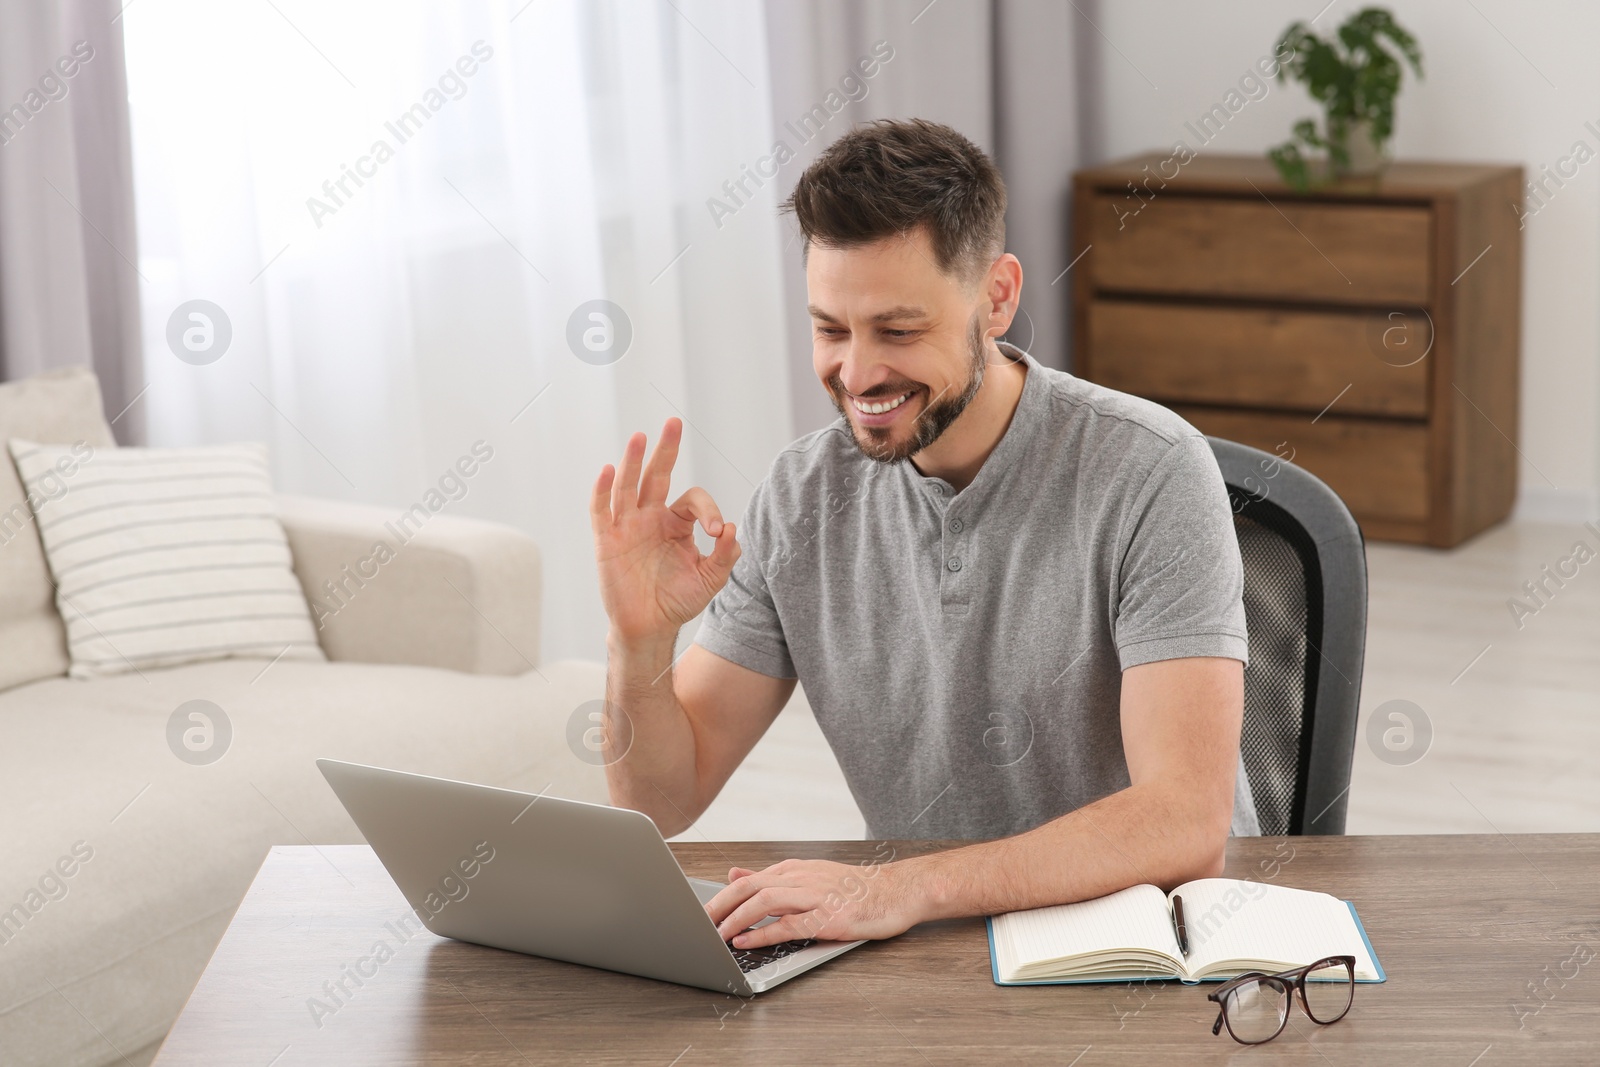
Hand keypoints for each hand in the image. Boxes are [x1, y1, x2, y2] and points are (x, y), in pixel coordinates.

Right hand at [591, 418, 739, 643]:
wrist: (649, 628)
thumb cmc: (677, 601)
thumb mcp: (710, 579)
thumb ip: (725, 556)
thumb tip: (732, 529)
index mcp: (676, 523)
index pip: (693, 500)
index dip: (709, 511)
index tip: (718, 535)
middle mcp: (651, 517)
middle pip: (657, 475)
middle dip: (666, 449)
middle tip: (674, 422)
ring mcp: (627, 526)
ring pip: (628, 485)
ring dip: (634, 460)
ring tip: (641, 437)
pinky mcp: (607, 540)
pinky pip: (602, 510)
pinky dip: (603, 489)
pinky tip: (609, 470)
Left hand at [705, 858, 921, 947]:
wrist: (897, 892)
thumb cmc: (854, 889)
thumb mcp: (808, 876)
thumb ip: (770, 878)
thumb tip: (733, 873)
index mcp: (794, 869)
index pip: (747, 880)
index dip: (719, 898)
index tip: (699, 914)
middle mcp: (800, 878)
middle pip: (748, 887)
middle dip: (718, 906)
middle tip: (697, 925)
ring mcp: (814, 895)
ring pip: (764, 901)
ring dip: (735, 918)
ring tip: (716, 934)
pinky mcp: (828, 916)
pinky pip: (789, 923)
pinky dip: (763, 932)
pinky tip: (747, 940)